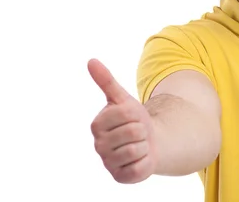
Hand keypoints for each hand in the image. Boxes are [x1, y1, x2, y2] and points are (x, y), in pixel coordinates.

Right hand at [88, 58, 157, 183]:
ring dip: (144, 145)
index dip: (135, 113)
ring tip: (138, 144)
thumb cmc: (132, 118)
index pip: (125, 114)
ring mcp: (108, 163)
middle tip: (136, 132)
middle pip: (134, 132)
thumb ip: (106, 80)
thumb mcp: (122, 97)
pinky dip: (146, 161)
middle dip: (142, 129)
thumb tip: (91, 60)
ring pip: (138, 149)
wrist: (147, 140)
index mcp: (96, 125)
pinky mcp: (121, 178)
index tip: (131, 117)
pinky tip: (139, 158)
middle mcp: (98, 146)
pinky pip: (140, 168)